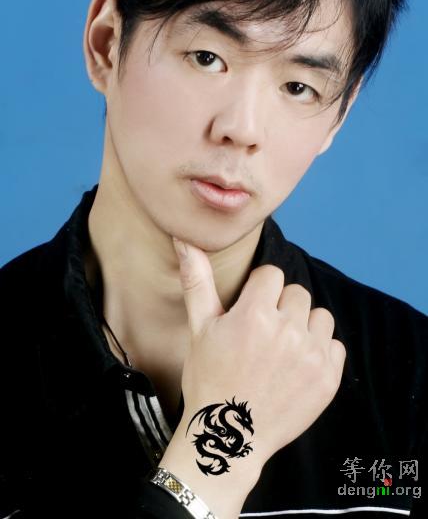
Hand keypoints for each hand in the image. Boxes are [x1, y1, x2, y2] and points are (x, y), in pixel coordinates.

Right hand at [171, 236, 345, 470]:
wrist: (229, 436)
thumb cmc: (209, 379)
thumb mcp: (199, 328)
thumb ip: (197, 281)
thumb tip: (185, 240)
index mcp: (255, 314)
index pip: (272, 275)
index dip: (259, 290)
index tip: (249, 310)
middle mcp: (288, 331)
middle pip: (297, 293)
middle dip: (281, 306)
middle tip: (263, 334)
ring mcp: (312, 355)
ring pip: (319, 316)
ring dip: (303, 326)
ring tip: (282, 348)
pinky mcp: (328, 377)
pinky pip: (335, 345)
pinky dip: (320, 351)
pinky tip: (297, 366)